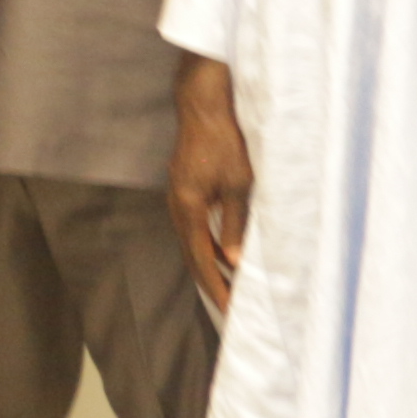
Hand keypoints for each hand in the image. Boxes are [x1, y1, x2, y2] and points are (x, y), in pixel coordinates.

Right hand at [170, 54, 254, 316]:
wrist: (203, 107)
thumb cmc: (225, 142)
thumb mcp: (238, 184)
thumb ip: (234, 223)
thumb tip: (234, 262)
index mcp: (189, 209)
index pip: (202, 260)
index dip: (216, 287)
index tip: (230, 309)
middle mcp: (178, 207)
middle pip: (192, 256)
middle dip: (211, 284)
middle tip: (229, 309)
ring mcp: (178, 199)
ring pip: (191, 244)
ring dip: (209, 268)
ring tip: (228, 289)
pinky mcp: (184, 191)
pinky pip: (193, 229)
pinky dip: (207, 247)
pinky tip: (222, 254)